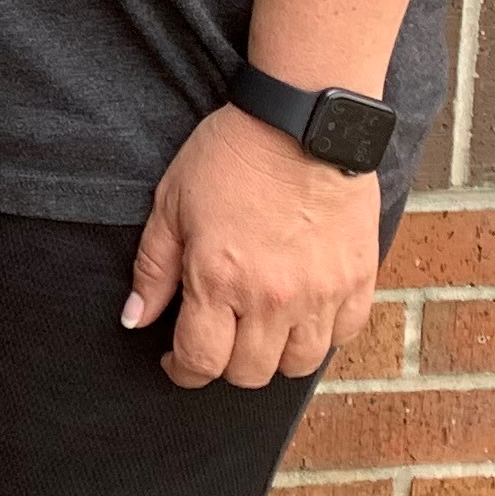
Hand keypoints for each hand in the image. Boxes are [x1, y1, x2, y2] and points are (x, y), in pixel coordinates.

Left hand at [123, 104, 382, 389]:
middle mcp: (273, 298)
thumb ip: (153, 269)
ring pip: (300, 364)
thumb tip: (135, 320)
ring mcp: (321, 293)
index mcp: (219, 280)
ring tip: (260, 329)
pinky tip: (303, 312)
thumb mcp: (171, 205)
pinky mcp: (359, 279)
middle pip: (249, 373)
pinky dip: (323, 334)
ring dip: (275, 356)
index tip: (176, 362)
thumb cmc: (231, 156)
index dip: (182, 370)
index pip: (200, 361)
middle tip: (217, 338)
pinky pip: (344, 334)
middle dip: (225, 365)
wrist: (302, 122)